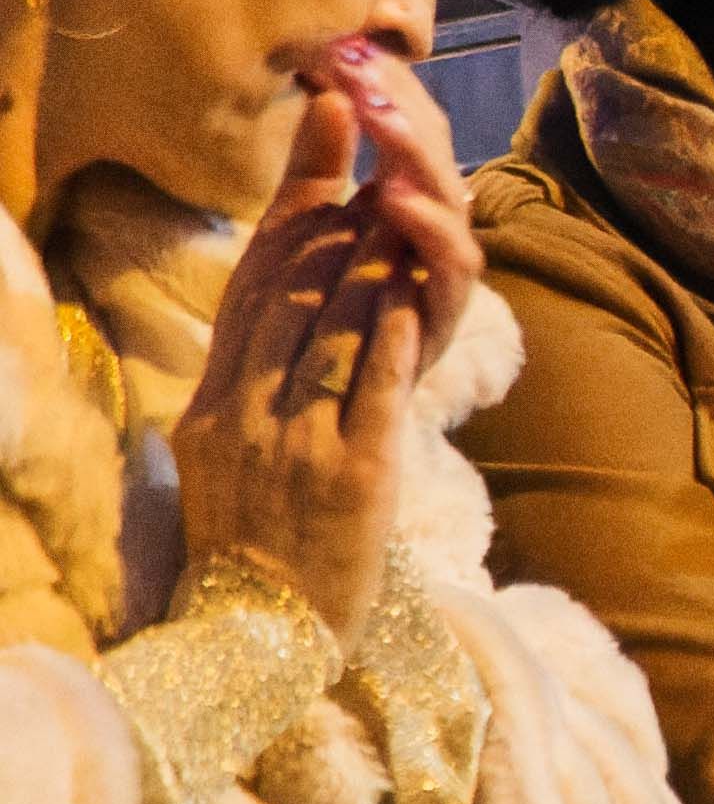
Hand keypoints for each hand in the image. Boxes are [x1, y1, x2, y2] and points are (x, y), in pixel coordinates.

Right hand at [173, 90, 423, 634]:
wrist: (260, 639)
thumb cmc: (250, 547)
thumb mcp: (218, 460)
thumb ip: (237, 390)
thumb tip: (262, 321)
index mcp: (210, 407)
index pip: (247, 292)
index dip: (283, 217)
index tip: (314, 164)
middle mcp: (244, 416)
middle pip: (289, 298)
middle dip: (334, 226)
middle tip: (373, 170)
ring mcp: (296, 446)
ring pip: (333, 333)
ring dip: (371, 266)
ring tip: (403, 214)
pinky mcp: (353, 478)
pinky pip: (373, 393)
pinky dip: (392, 338)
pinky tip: (413, 296)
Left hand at [317, 40, 481, 376]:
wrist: (299, 419)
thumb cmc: (298, 324)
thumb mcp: (293, 231)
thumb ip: (314, 168)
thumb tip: (325, 89)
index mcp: (396, 203)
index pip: (405, 130)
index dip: (382, 88)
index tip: (342, 48)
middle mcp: (427, 233)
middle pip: (434, 155)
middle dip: (402, 108)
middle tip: (362, 67)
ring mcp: (438, 275)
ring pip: (451, 203)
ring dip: (419, 158)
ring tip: (382, 119)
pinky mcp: (441, 318)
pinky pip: (453, 271)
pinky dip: (432, 231)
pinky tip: (396, 196)